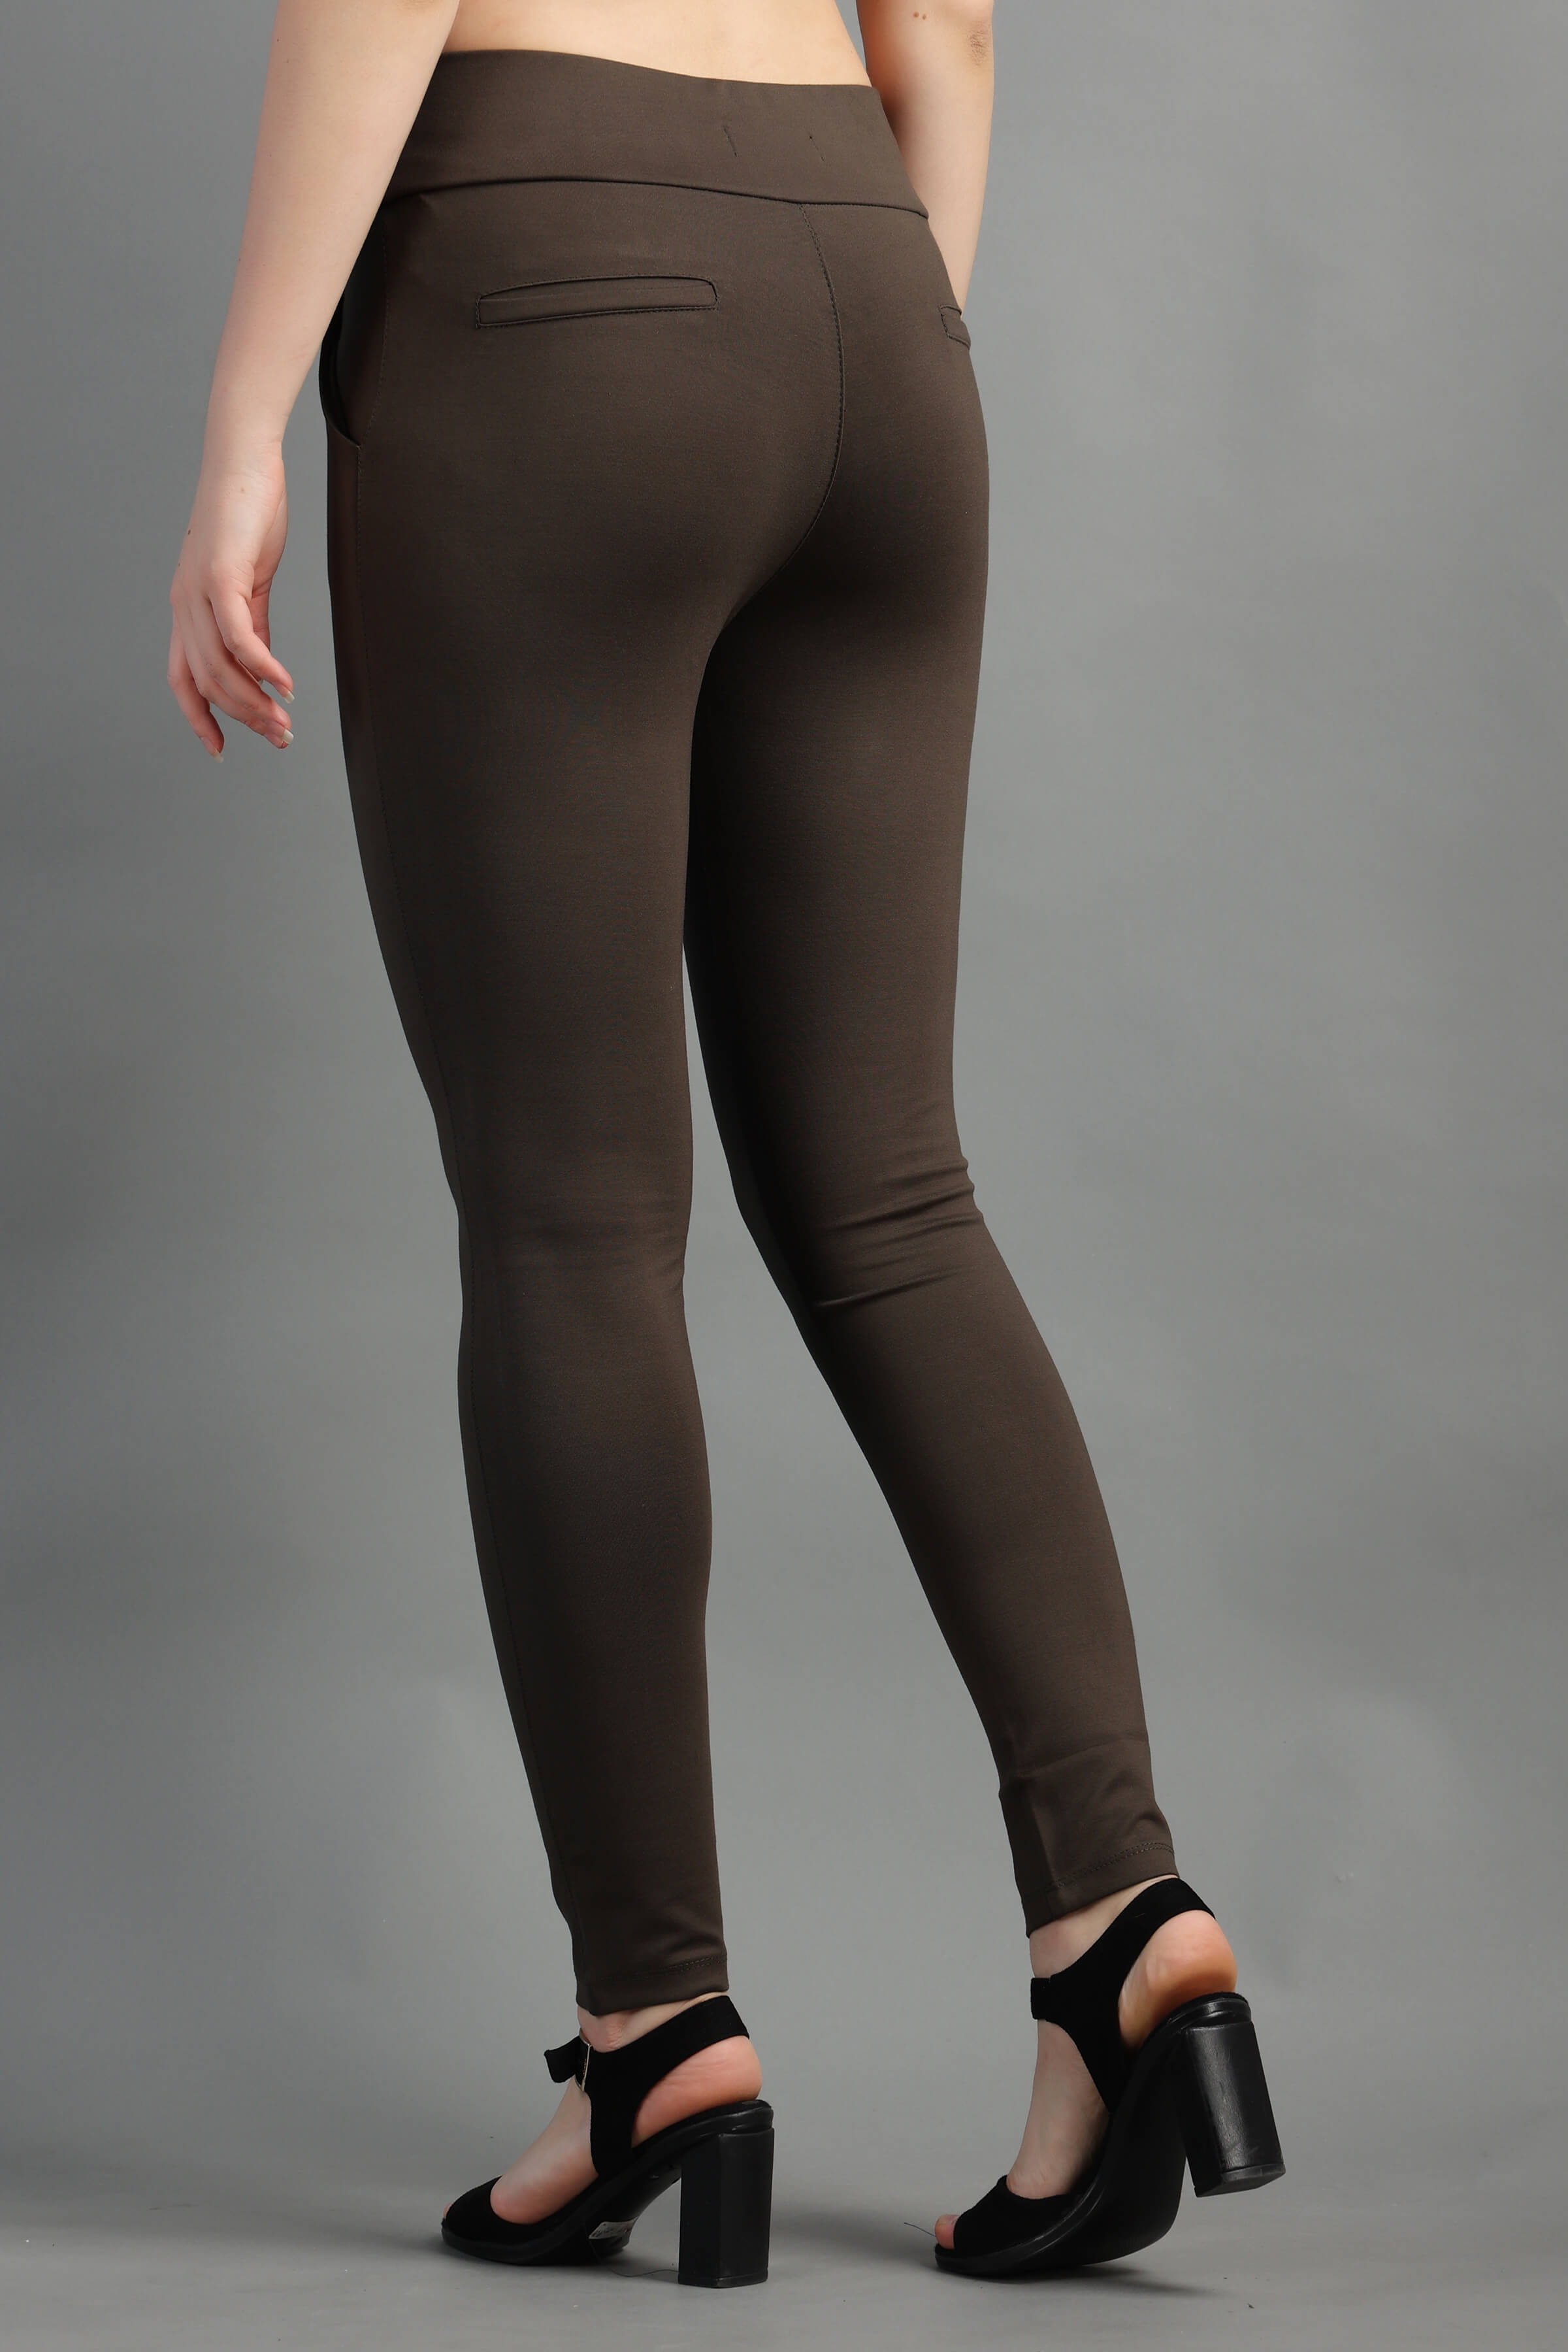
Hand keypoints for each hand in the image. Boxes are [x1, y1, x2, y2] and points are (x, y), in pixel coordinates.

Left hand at [168, 444, 295, 759]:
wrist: (244, 459)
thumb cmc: (248, 513)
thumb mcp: (250, 580)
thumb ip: (253, 624)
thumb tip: (262, 668)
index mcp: (188, 609)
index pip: (183, 679)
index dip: (199, 719)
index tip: (221, 749)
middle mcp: (184, 605)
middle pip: (207, 683)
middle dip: (244, 719)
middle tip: (281, 737)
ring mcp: (197, 591)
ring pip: (221, 668)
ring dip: (256, 702)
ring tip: (286, 721)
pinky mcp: (220, 575)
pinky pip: (239, 636)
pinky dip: (262, 666)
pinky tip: (286, 684)